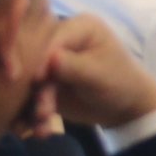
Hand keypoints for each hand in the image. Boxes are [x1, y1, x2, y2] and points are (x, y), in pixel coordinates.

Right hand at [42, 15, 155, 129]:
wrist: (124, 107)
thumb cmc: (120, 82)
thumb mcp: (99, 74)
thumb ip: (74, 66)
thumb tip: (48, 59)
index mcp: (79, 26)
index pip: (53, 37)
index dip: (42, 58)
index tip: (37, 79)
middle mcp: (61, 39)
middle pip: (35, 58)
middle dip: (36, 87)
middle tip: (41, 111)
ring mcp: (50, 61)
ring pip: (31, 80)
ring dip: (32, 104)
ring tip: (42, 124)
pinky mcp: (45, 82)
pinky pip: (32, 95)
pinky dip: (31, 113)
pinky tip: (37, 130)